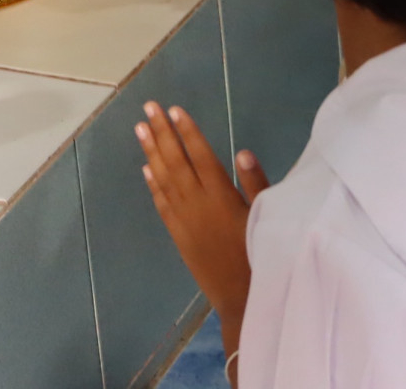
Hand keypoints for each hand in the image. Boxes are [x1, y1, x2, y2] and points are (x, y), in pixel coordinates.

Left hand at [137, 101, 262, 331]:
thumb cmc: (261, 254)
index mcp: (221, 195)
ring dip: (152, 152)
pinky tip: (146, 169)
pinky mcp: (179, 236)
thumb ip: (255, 184)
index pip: (201, 155)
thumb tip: (242, 152)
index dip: (188, 131)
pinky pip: (162, 204)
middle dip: (162, 133)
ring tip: (140, 129)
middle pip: (176, 161)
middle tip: (148, 108)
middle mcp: (198, 203)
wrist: (241, 298)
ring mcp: (185, 220)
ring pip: (164, 179)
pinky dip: (153, 185)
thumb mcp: (265, 216)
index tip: (175, 109)